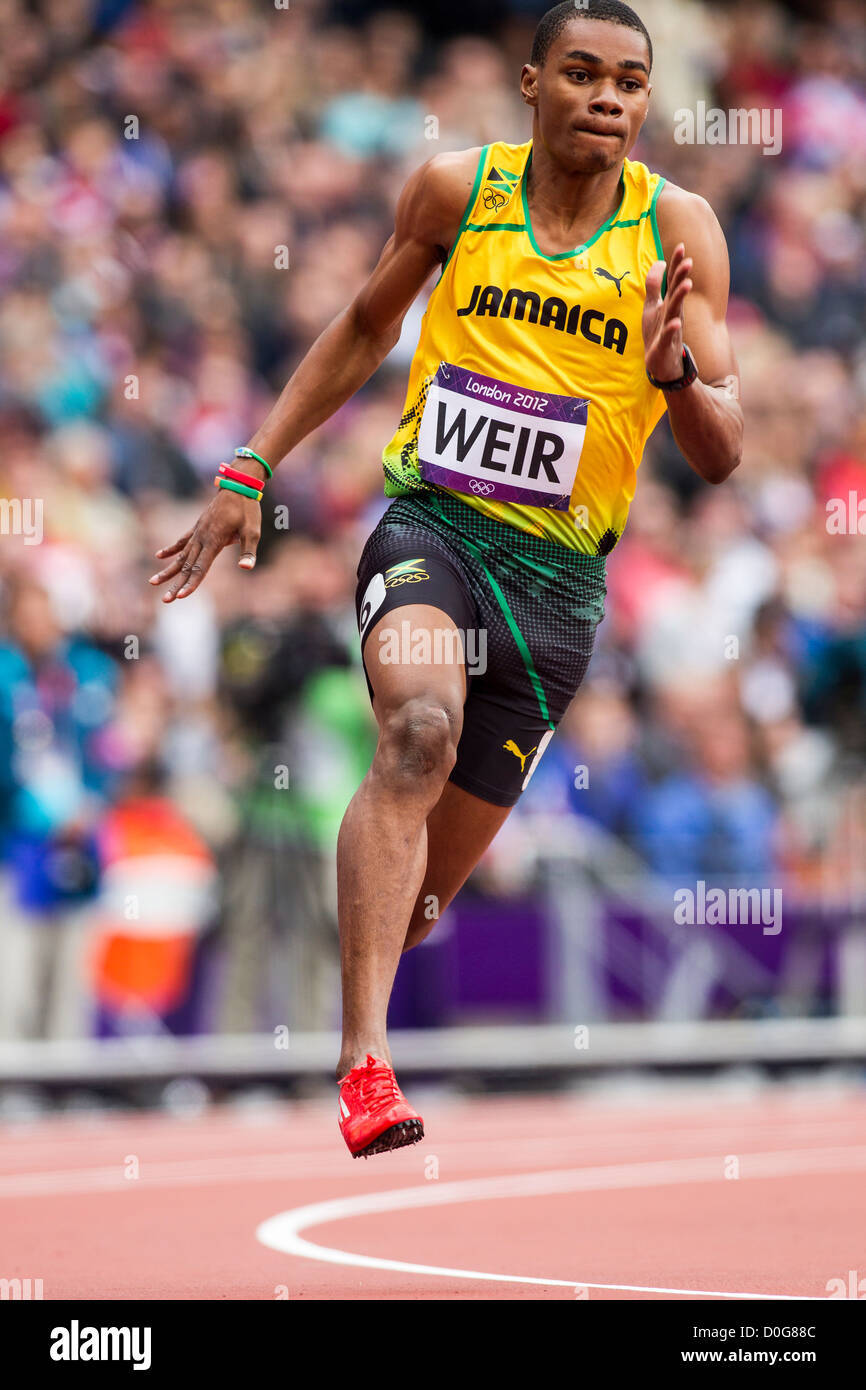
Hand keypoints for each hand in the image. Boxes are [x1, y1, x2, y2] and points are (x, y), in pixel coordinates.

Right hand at [149, 483, 260, 601]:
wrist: (238, 485)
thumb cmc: (248, 509)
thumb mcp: (253, 531)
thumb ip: (249, 551)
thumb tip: (246, 568)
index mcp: (214, 541)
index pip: (200, 567)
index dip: (191, 583)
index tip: (181, 597)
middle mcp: (202, 538)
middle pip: (186, 566)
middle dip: (175, 585)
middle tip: (165, 601)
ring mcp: (197, 532)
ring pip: (180, 556)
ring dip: (168, 570)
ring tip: (153, 582)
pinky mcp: (198, 527)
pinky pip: (181, 541)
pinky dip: (171, 550)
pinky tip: (159, 556)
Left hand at [642, 242, 692, 381]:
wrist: (660, 363)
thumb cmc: (657, 332)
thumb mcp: (652, 306)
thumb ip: (654, 285)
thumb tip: (659, 262)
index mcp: (669, 303)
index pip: (674, 280)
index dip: (676, 264)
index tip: (681, 246)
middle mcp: (673, 313)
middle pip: (677, 292)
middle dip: (682, 277)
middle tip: (689, 261)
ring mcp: (671, 329)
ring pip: (676, 311)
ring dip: (680, 297)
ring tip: (687, 284)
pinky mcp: (665, 345)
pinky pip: (669, 336)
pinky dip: (672, 329)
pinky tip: (675, 322)